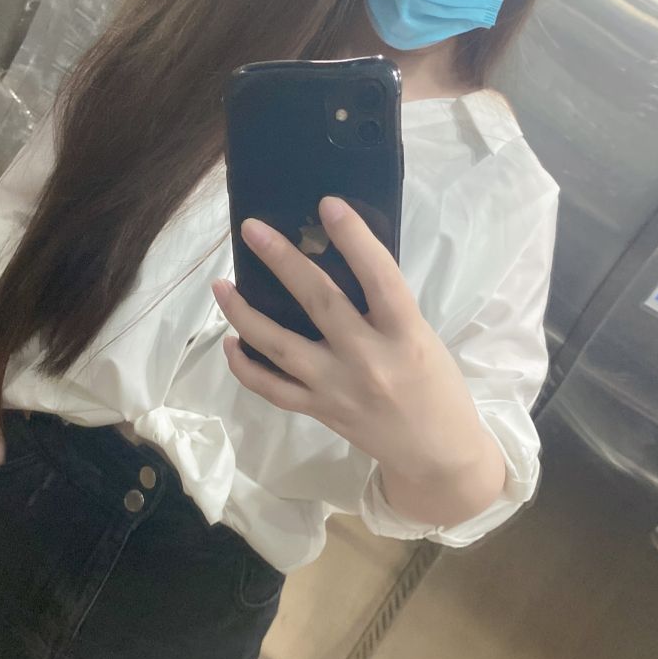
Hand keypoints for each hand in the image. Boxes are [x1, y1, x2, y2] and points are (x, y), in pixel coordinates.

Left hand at [211, 196, 487, 481]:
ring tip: (221, 285)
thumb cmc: (436, 386)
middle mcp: (368, 359)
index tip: (328, 204)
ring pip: (279, 346)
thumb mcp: (422, 337)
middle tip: (252, 229)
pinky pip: (272, 388)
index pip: (379, 276)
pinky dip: (246, 366)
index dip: (354, 238)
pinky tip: (230, 342)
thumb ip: (384, 309)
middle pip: (318, 302)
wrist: (436, 454)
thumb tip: (338, 264)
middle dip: (282, 261)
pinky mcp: (319, 410)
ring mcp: (337, 388)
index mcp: (405, 334)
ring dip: (244, 313)